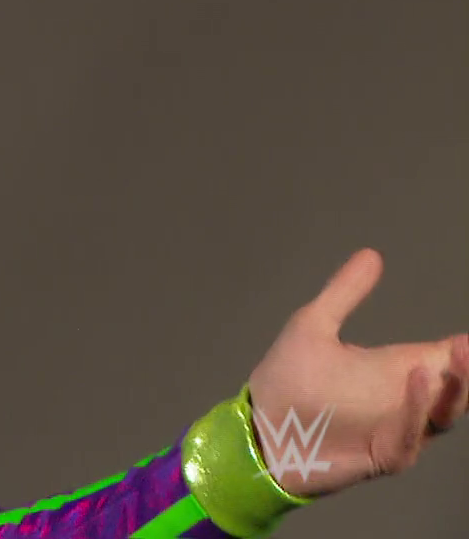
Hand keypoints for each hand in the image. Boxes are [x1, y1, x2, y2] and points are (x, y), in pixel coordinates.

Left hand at [247, 248, 468, 497]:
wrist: (259, 427)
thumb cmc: (289, 379)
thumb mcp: (314, 327)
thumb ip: (344, 294)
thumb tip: (372, 253)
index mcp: (396, 369)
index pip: (444, 357)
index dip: (463, 348)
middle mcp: (406, 401)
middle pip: (453, 387)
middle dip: (466, 368)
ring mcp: (397, 430)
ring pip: (441, 415)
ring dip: (451, 390)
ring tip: (455, 359)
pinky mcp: (381, 455)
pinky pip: (409, 439)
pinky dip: (416, 414)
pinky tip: (418, 382)